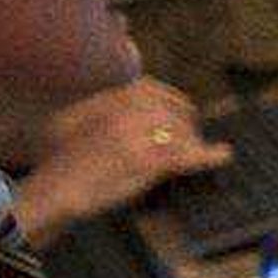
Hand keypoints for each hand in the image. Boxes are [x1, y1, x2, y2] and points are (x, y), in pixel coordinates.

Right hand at [11, 80, 230, 248]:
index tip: (183, 109)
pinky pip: (185, 154)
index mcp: (105, 100)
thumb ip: (101, 109)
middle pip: (171, 109)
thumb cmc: (61, 163)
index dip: (172, 99)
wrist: (54, 188)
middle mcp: (122, 112)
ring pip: (180, 131)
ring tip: (202, 152)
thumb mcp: (73, 122)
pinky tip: (223, 155)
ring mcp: (135, 134)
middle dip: (187, 122)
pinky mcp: (145, 160)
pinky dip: (208, 155)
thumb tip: (133, 108)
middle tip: (195, 135)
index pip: (149, 89)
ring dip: (193, 141)